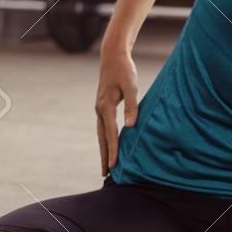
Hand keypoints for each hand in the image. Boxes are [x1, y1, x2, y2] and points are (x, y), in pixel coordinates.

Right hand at [96, 46, 138, 176]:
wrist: (113, 57)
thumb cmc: (124, 71)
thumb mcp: (131, 86)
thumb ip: (132, 106)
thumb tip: (131, 126)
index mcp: (105, 106)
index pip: (110, 133)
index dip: (113, 150)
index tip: (114, 165)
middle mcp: (99, 110)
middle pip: (102, 138)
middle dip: (104, 155)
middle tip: (105, 174)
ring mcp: (99, 109)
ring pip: (101, 134)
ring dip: (103, 149)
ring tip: (106, 165)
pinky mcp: (103, 107)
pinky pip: (104, 127)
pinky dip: (105, 139)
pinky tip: (109, 146)